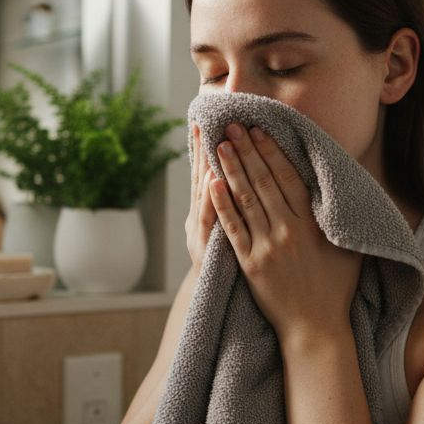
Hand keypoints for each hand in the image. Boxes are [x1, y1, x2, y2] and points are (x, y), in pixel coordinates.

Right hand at [185, 124, 217, 271]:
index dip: (200, 148)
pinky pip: (213, 222)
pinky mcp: (207, 249)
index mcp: (202, 213)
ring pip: (204, 196)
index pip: (202, 173)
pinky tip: (214, 181)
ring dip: (208, 166)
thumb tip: (225, 174)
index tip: (201, 121)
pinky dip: (212, 201)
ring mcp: (201, 234)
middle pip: (200, 179)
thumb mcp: (221, 231)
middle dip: (203, 150)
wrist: (214, 301)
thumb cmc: (221, 263)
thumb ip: (224, 205)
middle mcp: (197, 219)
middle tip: (205, 121)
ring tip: (212, 142)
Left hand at [209, 123, 361, 341]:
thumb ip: (337, 215)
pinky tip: (212, 184)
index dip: (272, 151)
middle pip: (264, 181)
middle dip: (247, 150)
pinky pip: (233, 229)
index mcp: (312, 224)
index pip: (288, 177)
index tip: (260, 129)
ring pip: (246, 199)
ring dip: (232, 169)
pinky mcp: (250, 264)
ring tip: (220, 144)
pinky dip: (222, 205)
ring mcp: (267, 247)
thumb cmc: (335, 286)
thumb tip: (334, 183)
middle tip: (233, 125)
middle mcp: (289, 231)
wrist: (316, 328)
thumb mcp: (347, 246)